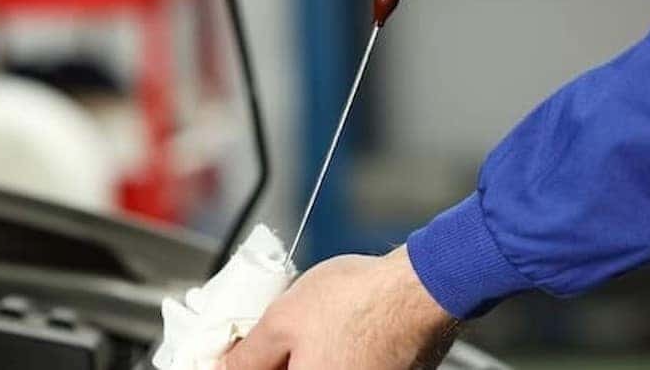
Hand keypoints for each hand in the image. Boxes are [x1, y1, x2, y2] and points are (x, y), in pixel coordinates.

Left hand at [221, 246, 459, 369]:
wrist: (422, 288)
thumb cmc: (362, 301)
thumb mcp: (281, 320)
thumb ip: (248, 355)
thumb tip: (227, 368)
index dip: (245, 365)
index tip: (236, 355)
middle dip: (278, 359)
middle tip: (269, 336)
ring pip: (318, 369)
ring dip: (306, 355)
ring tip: (306, 326)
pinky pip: (345, 365)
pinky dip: (333, 353)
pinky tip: (333, 328)